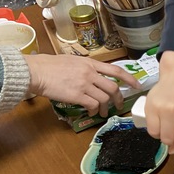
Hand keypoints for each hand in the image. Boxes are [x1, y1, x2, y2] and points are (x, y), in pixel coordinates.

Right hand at [25, 54, 140, 116]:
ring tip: (103, 112)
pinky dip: (94, 110)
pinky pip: (93, 105)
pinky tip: (92, 112)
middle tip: (118, 105)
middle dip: (119, 99)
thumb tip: (95, 75)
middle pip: (113, 88)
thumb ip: (86, 67)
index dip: (129, 79)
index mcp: (91, 63)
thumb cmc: (50, 65)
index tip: (136, 85)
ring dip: (105, 108)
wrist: (36, 71)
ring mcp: (84, 84)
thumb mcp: (72, 61)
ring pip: (104, 98)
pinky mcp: (77, 95)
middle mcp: (90, 73)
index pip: (116, 70)